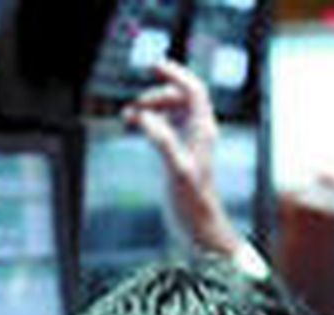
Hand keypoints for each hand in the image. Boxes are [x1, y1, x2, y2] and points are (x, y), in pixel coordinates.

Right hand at [123, 59, 246, 258]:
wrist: (200, 228)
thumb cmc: (193, 203)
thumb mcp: (176, 170)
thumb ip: (161, 140)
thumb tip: (143, 117)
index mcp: (203, 130)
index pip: (194, 90)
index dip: (176, 75)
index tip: (155, 66)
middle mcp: (199, 132)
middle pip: (181, 97)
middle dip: (158, 94)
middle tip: (135, 106)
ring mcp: (191, 142)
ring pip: (173, 111)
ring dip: (153, 108)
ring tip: (130, 116)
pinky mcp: (181, 154)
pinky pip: (166, 127)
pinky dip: (152, 122)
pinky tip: (137, 127)